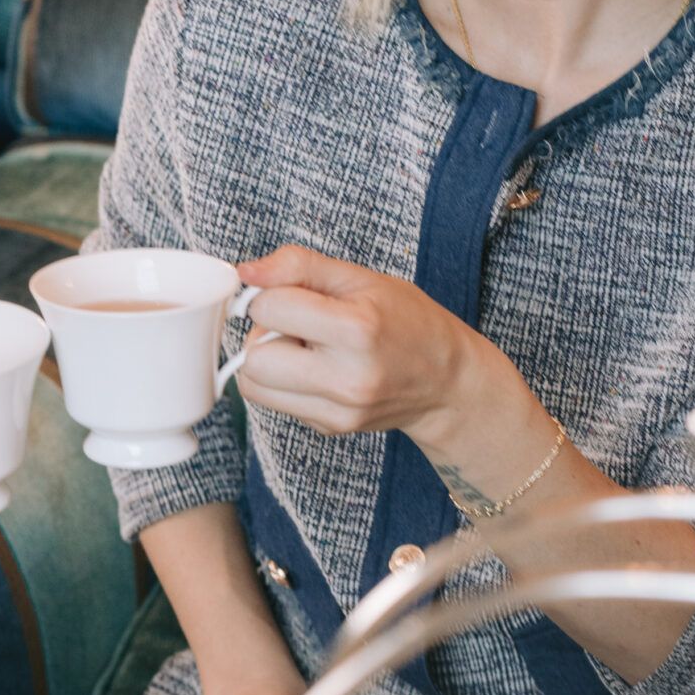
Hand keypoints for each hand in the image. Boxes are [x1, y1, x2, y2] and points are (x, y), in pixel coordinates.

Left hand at [235, 246, 476, 445]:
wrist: (447, 382)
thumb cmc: (409, 322)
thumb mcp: (361, 278)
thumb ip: (299, 266)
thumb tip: (246, 271)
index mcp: (357, 330)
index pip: (268, 309)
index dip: (270, 295)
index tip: (292, 295)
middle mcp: (346, 378)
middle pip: (253, 358)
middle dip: (262, 333)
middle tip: (295, 324)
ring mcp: (338, 410)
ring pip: (254, 386)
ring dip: (266, 361)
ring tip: (303, 348)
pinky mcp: (330, 427)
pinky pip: (274, 403)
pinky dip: (281, 382)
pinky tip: (314, 369)